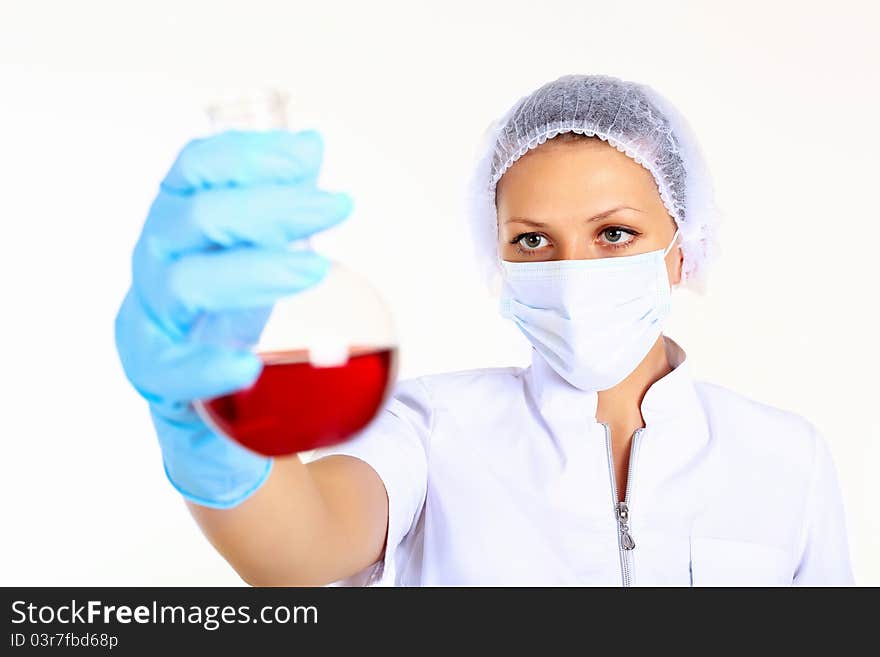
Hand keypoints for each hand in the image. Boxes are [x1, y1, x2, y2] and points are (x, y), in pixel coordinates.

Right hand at [115, 129, 353, 507]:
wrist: (197, 384)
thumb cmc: (227, 302)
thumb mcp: (255, 245)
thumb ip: (279, 202)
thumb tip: (310, 147)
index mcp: (178, 216)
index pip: (196, 167)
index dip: (249, 155)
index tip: (306, 157)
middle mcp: (157, 256)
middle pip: (199, 217)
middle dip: (273, 207)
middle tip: (334, 209)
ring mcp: (151, 313)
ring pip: (189, 283)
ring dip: (255, 271)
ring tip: (314, 270)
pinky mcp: (155, 370)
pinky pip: (171, 367)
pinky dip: (208, 365)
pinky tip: (246, 366)